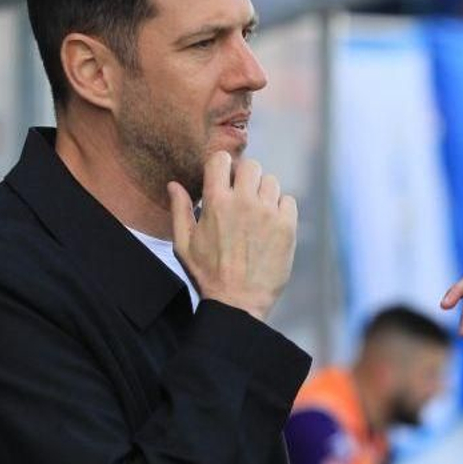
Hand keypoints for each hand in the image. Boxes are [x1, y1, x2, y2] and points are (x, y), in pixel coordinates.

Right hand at [168, 152, 296, 320]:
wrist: (238, 303)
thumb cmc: (208, 275)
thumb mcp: (183, 244)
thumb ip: (180, 211)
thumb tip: (174, 184)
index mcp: (216, 203)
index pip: (222, 160)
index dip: (222, 165)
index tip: (224, 177)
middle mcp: (243, 202)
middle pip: (251, 166)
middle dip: (245, 177)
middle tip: (242, 196)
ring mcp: (267, 213)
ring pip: (271, 181)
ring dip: (263, 192)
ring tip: (257, 212)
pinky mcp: (286, 226)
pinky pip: (288, 200)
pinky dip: (281, 207)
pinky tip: (271, 224)